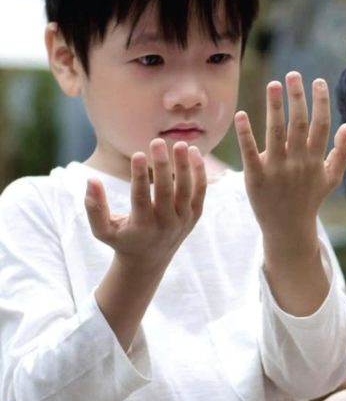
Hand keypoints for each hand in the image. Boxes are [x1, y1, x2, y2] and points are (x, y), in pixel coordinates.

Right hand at [85, 139, 205, 271]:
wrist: (150, 260)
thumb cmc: (122, 240)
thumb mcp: (102, 230)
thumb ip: (94, 207)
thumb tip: (91, 180)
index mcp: (142, 227)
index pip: (141, 198)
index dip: (139, 176)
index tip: (137, 154)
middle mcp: (166, 224)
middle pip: (167, 192)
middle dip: (163, 166)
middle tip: (158, 141)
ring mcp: (183, 220)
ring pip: (187, 190)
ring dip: (185, 166)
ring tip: (181, 144)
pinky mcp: (194, 216)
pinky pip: (200, 192)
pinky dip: (199, 173)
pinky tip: (195, 153)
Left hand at [235, 72, 345, 253]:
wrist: (289, 229)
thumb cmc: (309, 199)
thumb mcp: (331, 178)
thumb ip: (342, 152)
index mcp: (316, 161)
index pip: (321, 126)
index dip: (320, 102)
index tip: (317, 81)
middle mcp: (298, 163)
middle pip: (299, 125)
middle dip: (297, 98)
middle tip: (293, 74)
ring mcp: (277, 170)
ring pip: (276, 134)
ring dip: (274, 108)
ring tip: (273, 84)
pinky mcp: (256, 178)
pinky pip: (250, 152)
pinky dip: (246, 134)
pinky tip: (241, 114)